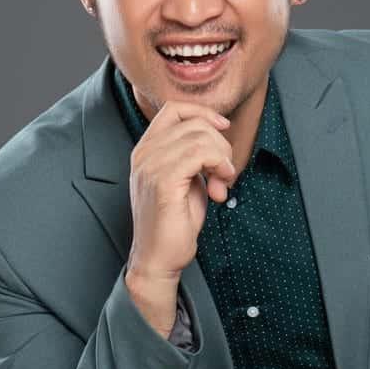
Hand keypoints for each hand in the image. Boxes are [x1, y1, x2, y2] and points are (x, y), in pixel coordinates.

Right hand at [126, 99, 235, 280]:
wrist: (158, 258)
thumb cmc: (174, 222)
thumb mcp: (187, 179)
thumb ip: (195, 156)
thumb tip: (219, 136)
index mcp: (146, 149)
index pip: (174, 109)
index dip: (204, 113)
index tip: (224, 129)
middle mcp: (144, 153)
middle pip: (194, 123)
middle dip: (221, 145)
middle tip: (225, 174)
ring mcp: (150, 165)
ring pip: (200, 136)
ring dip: (222, 158)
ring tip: (222, 183)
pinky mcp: (162, 180)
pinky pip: (199, 153)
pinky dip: (218, 165)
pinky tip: (219, 186)